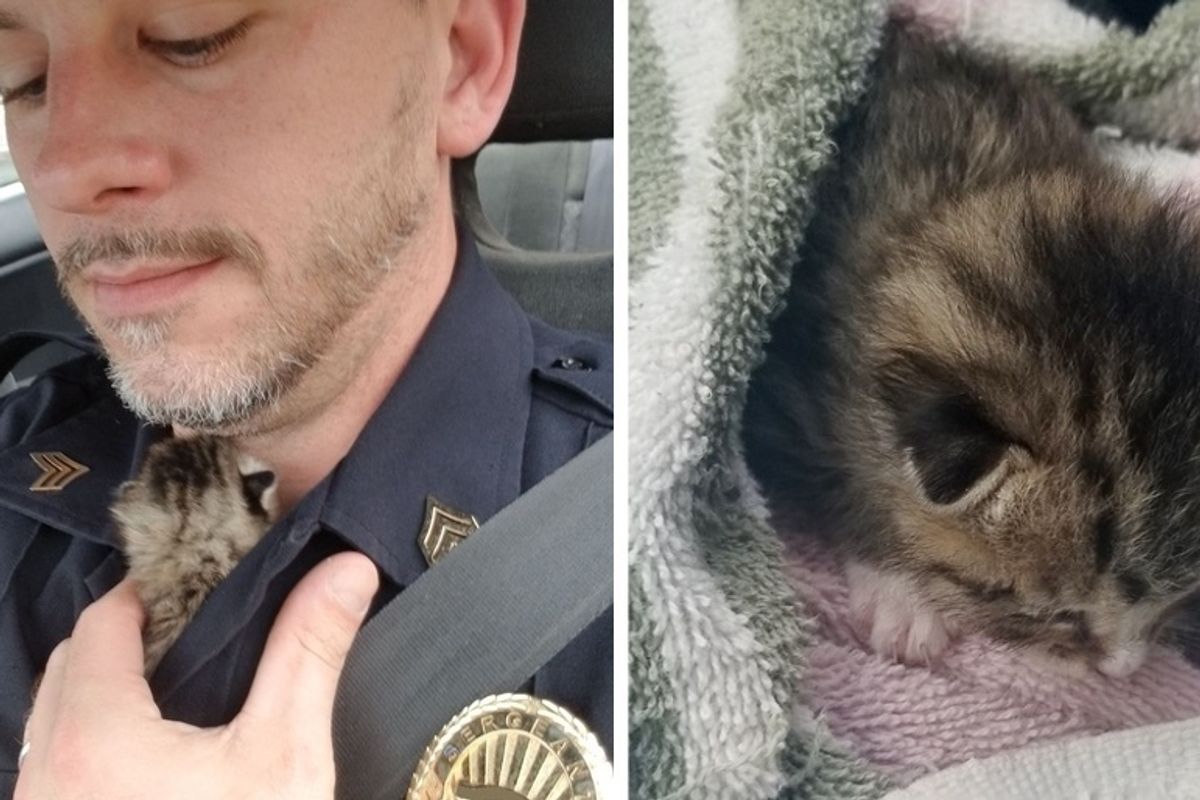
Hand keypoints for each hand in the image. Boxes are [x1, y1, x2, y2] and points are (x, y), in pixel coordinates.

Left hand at [15, 552, 379, 799]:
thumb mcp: (285, 757)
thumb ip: (308, 654)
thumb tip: (345, 569)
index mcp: (93, 734)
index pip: (102, 622)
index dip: (152, 592)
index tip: (203, 586)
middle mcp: (43, 773)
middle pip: (72, 666)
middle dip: (127, 640)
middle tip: (200, 636)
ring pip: (56, 721)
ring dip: (108, 693)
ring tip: (186, 698)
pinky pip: (58, 769)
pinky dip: (98, 744)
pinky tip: (162, 767)